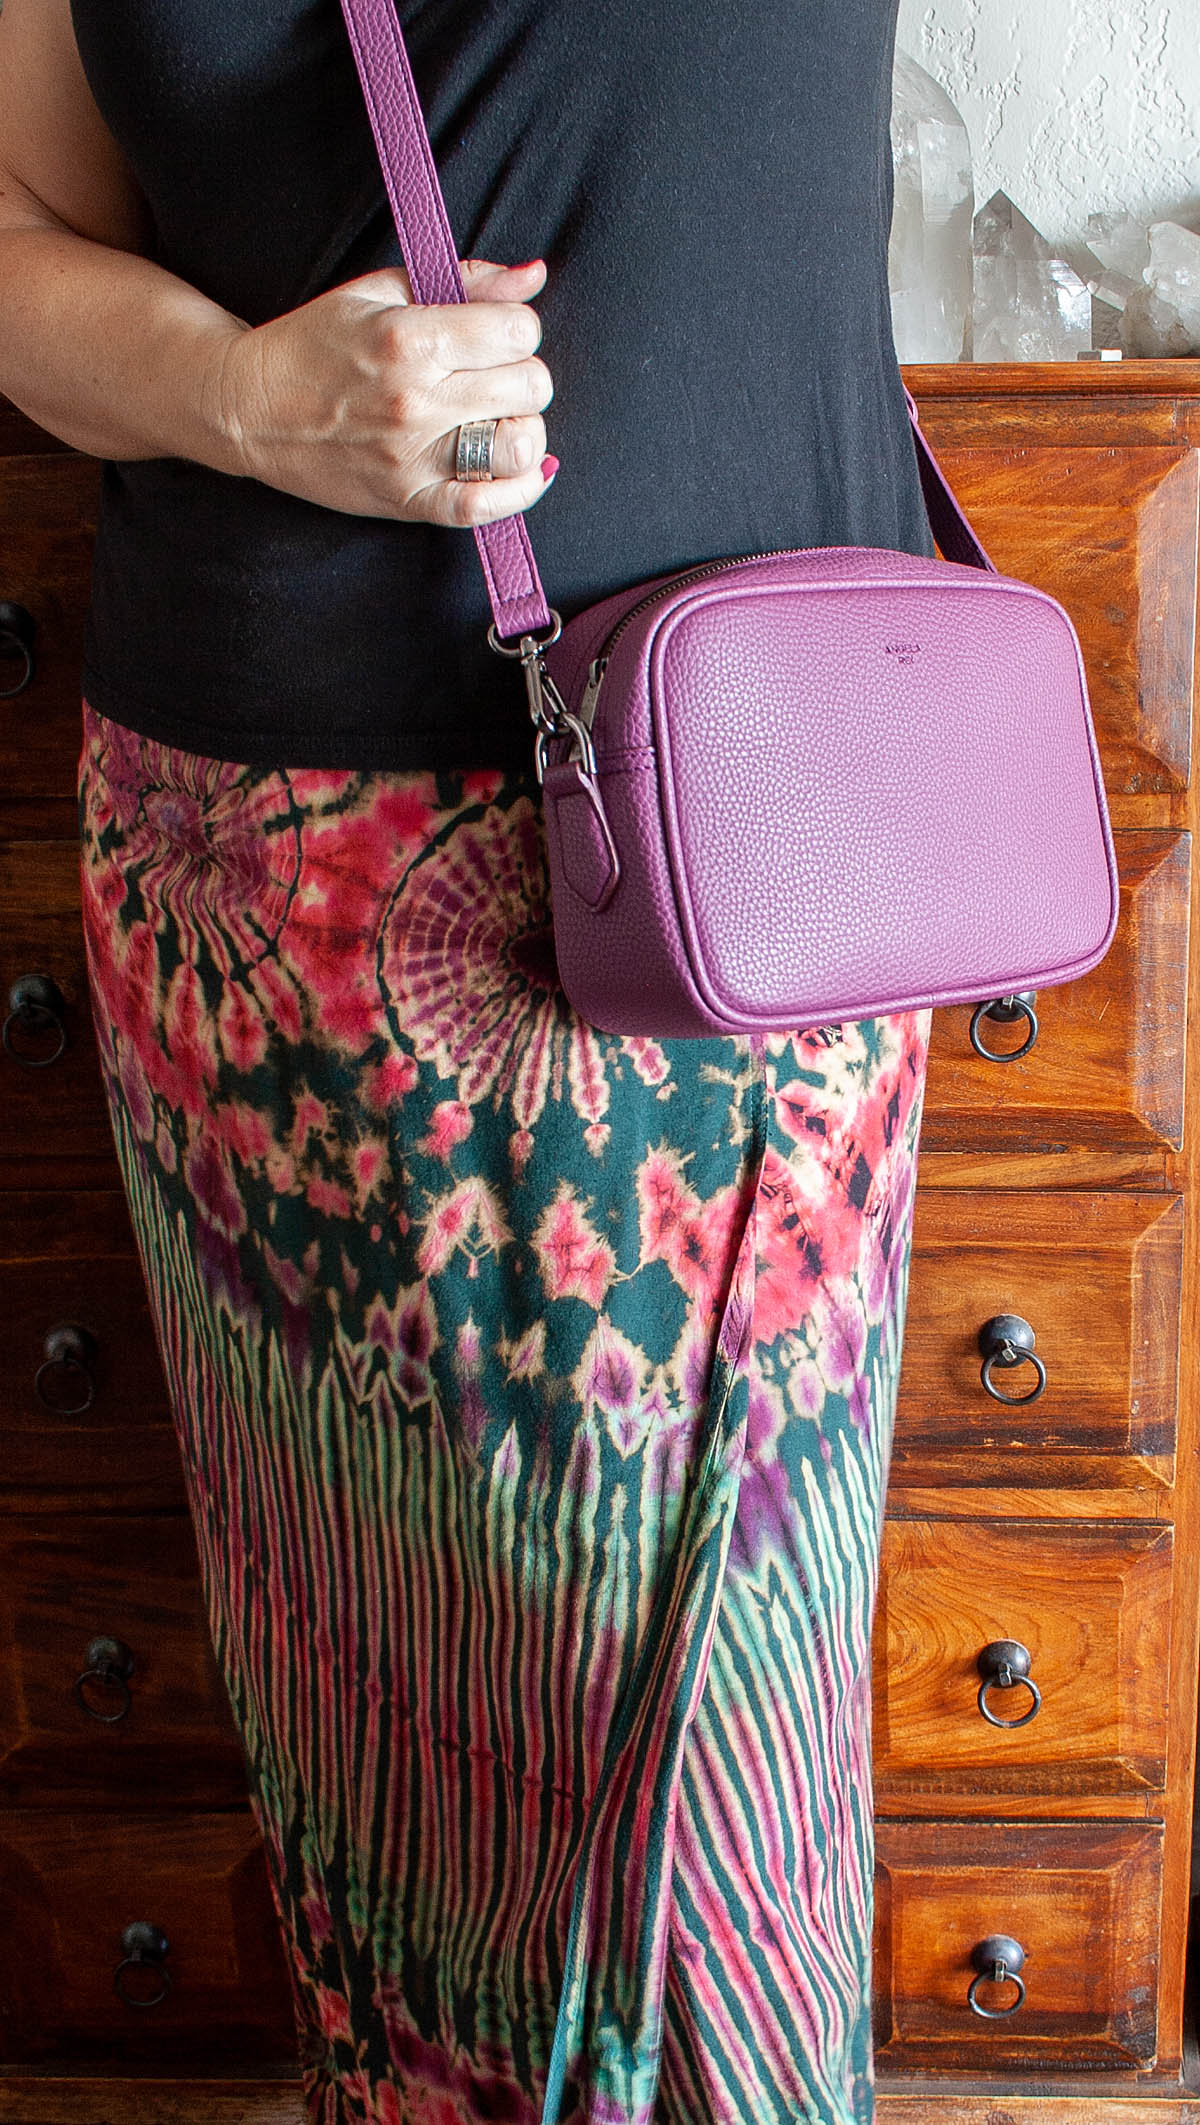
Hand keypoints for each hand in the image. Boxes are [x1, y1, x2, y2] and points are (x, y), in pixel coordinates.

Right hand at [211, 257, 553, 525]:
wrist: (249, 408)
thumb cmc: (314, 344)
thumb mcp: (380, 291)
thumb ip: (463, 281)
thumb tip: (532, 277)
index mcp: (411, 337)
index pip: (519, 331)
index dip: (517, 329)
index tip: (495, 336)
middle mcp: (416, 399)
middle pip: (530, 386)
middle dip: (521, 375)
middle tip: (491, 378)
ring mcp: (413, 456)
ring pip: (520, 445)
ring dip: (522, 429)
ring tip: (495, 420)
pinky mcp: (408, 500)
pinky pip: (487, 507)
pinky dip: (519, 492)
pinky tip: (518, 471)